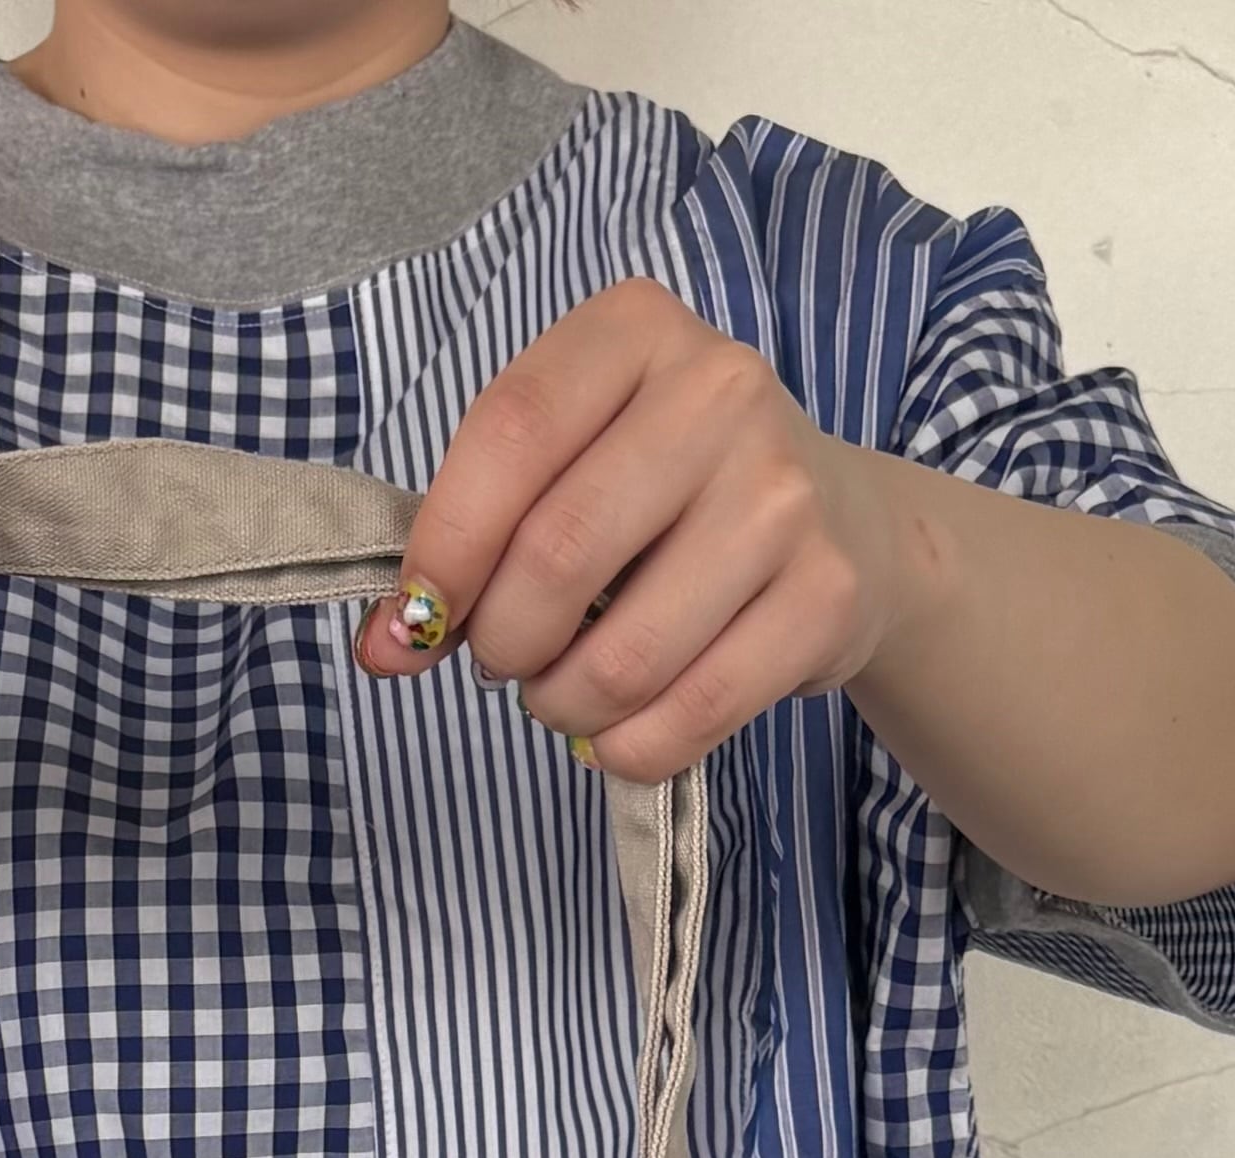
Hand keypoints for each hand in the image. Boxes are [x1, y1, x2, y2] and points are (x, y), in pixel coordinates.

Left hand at [355, 278, 929, 780]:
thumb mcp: (574, 465)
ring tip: (564, 691)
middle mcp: (722, 391)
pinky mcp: (826, 596)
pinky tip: (619, 729)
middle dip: (501, 641)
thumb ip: (478, 534)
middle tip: (504, 660)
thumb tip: (388, 644)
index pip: (511, 434)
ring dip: (561, 704)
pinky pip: (689, 714)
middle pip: (558, 553)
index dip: (444, 547)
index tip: (416, 619)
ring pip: (622, 656)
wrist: (846, 526)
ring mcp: (784, 496)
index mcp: (636, 331)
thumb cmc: (671, 497)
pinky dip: (626, 749)